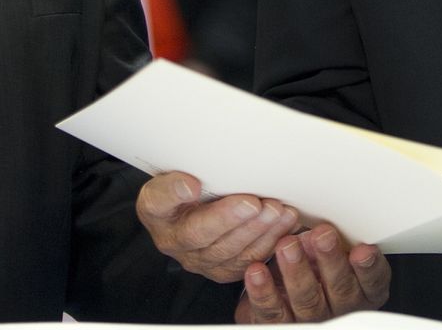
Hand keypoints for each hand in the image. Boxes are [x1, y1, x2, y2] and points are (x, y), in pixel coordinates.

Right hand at [137, 171, 299, 281]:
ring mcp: (201, 260)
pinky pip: (248, 261)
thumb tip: (190, 186)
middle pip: (202, 235)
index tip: (192, 185)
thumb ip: (176, 180)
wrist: (194, 207)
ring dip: (258, 232)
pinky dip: (270, 242)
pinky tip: (286, 225)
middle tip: (256, 203)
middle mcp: (175, 242)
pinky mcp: (225, 268)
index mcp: (156, 211)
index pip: (160, 203)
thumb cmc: (186, 185)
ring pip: (230, 253)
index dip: (176, 195)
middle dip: (233, 220)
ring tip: (277, 212)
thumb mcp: (173, 172)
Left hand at [236, 226, 389, 322]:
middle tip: (321, 236)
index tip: (363, 249)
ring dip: (297, 271)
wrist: (282, 299)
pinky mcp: (281, 323)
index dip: (369, 267)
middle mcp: (339, 309)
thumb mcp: (329, 251)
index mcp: (361, 291)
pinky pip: (273, 310)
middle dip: (331, 260)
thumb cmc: (313, 269)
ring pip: (306, 299)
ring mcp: (310, 319)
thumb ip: (331, 240)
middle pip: (340, 289)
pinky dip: (264, 290)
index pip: (372, 282)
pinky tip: (257, 271)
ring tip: (287, 246)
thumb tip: (321, 226)